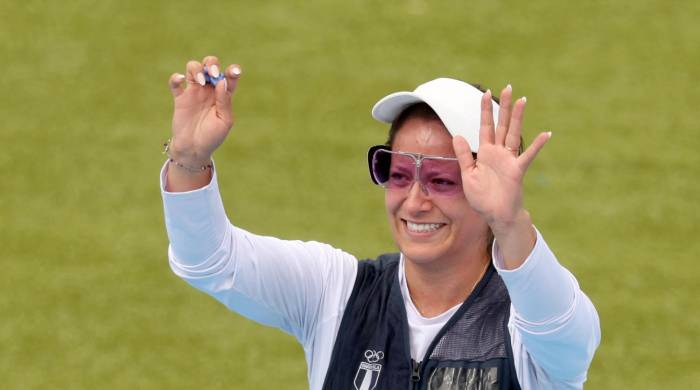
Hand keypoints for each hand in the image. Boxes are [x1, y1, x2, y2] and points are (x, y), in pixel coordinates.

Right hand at [168, 55, 241, 166]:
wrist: (194, 149)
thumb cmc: (212, 137)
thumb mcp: (224, 121)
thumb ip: (224, 101)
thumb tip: (222, 81)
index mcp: (223, 95)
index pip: (229, 77)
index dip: (232, 70)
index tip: (234, 72)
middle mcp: (209, 90)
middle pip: (210, 65)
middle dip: (212, 64)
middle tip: (213, 74)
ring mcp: (194, 92)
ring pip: (193, 68)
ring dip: (197, 69)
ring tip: (201, 82)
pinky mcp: (180, 98)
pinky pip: (175, 83)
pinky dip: (175, 78)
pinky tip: (180, 79)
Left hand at [452, 85, 550, 234]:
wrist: (494, 215)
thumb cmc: (482, 197)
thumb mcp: (467, 174)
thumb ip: (463, 155)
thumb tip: (457, 135)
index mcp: (485, 153)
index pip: (485, 127)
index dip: (485, 111)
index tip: (485, 93)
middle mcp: (498, 152)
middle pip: (501, 124)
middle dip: (503, 107)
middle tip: (506, 87)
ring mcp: (509, 160)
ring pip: (513, 133)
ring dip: (517, 117)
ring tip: (522, 100)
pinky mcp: (517, 170)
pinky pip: (527, 155)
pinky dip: (537, 145)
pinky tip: (547, 133)